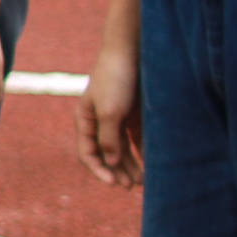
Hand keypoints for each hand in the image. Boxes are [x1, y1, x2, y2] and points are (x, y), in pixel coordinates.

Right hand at [77, 36, 142, 185]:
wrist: (133, 49)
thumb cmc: (116, 78)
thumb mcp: (110, 112)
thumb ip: (109, 140)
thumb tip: (110, 163)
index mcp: (85, 120)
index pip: (88, 153)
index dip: (99, 171)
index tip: (113, 183)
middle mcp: (100, 121)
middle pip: (107, 154)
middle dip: (118, 172)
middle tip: (130, 186)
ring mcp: (118, 117)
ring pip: (123, 149)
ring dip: (131, 165)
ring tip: (142, 182)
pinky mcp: (135, 113)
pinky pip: (137, 139)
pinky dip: (143, 153)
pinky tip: (151, 165)